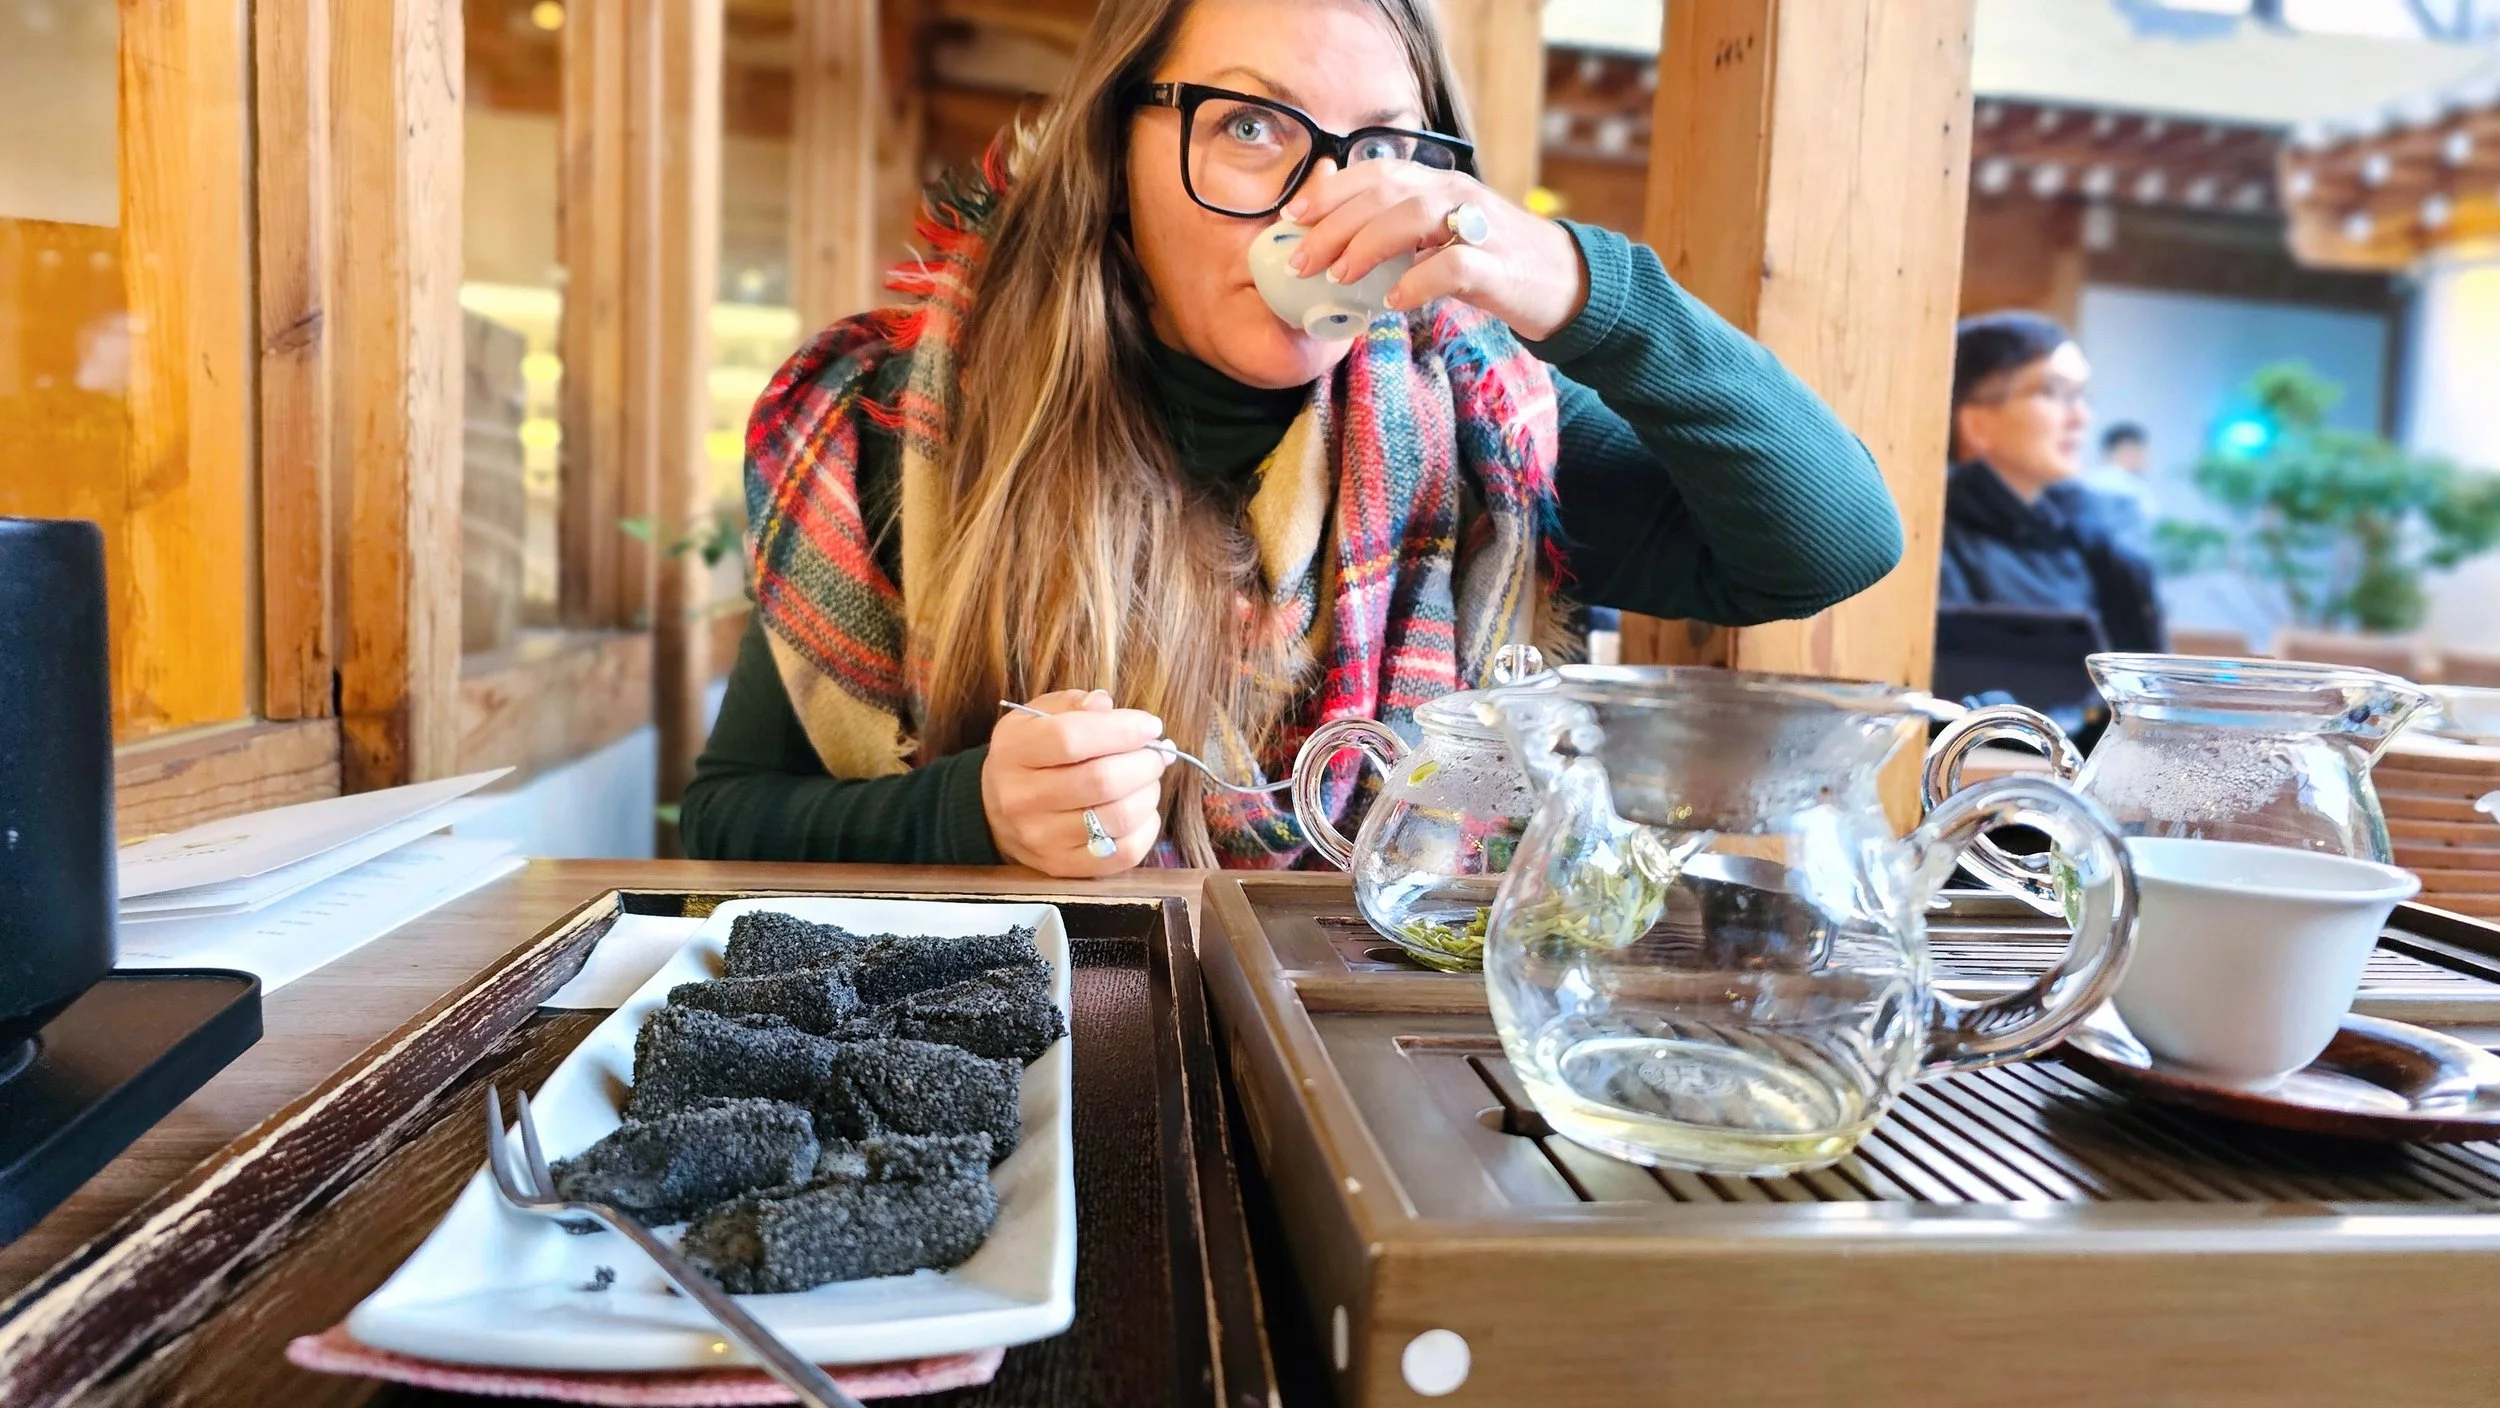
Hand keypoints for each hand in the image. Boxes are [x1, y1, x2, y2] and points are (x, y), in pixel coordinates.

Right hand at [982, 689, 1169, 877]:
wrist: (993, 811)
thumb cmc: (1028, 756)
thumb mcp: (1037, 717)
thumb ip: (1073, 704)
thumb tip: (1106, 706)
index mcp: (1014, 752)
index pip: (1072, 738)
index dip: (1122, 730)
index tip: (1151, 726)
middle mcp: (1021, 799)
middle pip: (1102, 781)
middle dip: (1145, 762)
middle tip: (1157, 754)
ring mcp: (1042, 839)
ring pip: (1118, 817)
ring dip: (1149, 793)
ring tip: (1147, 780)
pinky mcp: (1063, 866)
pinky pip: (1124, 853)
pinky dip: (1147, 828)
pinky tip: (1141, 811)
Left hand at [1282, 160, 1588, 341]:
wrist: (1564, 283)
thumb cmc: (1493, 260)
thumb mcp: (1442, 235)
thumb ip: (1399, 230)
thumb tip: (1337, 244)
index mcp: (1438, 182)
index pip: (1375, 172)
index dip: (1329, 190)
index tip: (1291, 215)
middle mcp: (1456, 194)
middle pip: (1384, 193)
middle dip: (1333, 225)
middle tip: (1301, 261)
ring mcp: (1480, 227)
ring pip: (1413, 217)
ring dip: (1366, 246)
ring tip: (1338, 277)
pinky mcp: (1499, 268)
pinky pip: (1452, 267)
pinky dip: (1416, 283)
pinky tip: (1392, 303)